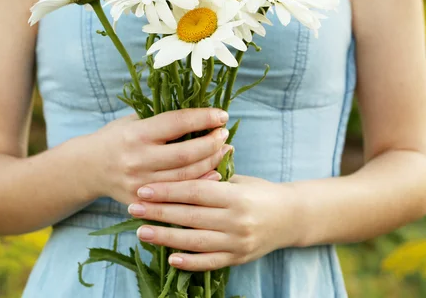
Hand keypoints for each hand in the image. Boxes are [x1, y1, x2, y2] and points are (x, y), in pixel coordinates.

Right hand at [75, 108, 230, 204]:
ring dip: (212, 163)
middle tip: (224, 134)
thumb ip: (162, 119)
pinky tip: (215, 173)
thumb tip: (201, 113)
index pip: (177, 123)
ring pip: (186, 177)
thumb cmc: (117, 138)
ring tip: (224, 150)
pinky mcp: (143, 202)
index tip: (222, 115)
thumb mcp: (134, 121)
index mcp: (136, 134)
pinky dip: (200, 184)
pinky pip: (178, 195)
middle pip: (186, 154)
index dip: (203, 118)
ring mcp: (140, 184)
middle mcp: (138, 160)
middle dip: (211, 143)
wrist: (88, 168)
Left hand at [126, 175, 295, 270]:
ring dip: (166, 237)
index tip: (144, 189)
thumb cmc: (259, 192)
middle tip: (133, 208)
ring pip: (196, 241)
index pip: (195, 192)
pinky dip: (190, 262)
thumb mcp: (240, 178)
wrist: (291, 217)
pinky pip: (211, 262)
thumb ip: (213, 175)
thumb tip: (179, 163)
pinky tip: (170, 257)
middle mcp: (237, 220)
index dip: (168, 191)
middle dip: (159, 213)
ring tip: (142, 231)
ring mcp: (238, 242)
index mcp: (236, 196)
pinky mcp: (239, 258)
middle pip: (190, 217)